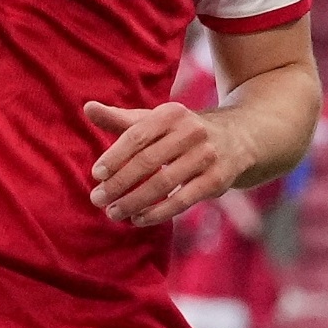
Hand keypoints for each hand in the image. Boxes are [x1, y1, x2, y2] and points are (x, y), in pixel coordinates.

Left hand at [84, 99, 244, 225]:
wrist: (240, 139)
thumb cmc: (184, 132)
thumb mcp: (157, 121)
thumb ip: (122, 119)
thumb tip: (87, 108)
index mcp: (171, 114)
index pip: (137, 136)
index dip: (114, 157)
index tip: (96, 175)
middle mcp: (192, 132)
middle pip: (148, 161)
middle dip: (119, 183)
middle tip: (97, 199)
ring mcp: (207, 157)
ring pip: (163, 184)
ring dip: (134, 201)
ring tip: (113, 213)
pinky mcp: (217, 180)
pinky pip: (182, 200)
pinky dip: (158, 212)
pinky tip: (139, 219)